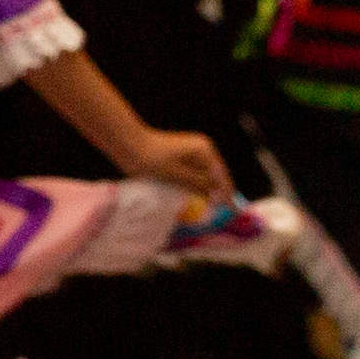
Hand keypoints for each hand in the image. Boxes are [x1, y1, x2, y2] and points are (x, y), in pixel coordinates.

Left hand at [115, 127, 233, 211]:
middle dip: (219, 194)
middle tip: (223, 213)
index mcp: (204, 150)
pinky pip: (194, 178)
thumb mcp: (177, 174)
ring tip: (211, 210)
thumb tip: (218, 195)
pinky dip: (196, 189)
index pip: (221, 175)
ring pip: (205, 178)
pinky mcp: (180, 162)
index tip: (230, 210)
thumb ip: (199, 184)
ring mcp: (191, 156)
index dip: (226, 193)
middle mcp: (201, 151)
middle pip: (215, 177)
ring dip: (207, 193)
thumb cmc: (152, 159)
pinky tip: (196, 201)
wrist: (128, 145)